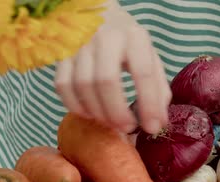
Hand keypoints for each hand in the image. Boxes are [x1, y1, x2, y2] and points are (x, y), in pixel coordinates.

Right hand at [54, 2, 170, 133]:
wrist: (98, 15)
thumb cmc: (127, 42)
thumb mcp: (149, 57)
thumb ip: (157, 89)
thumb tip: (158, 124)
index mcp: (134, 37)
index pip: (143, 73)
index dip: (148, 104)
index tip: (151, 128)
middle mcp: (106, 37)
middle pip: (106, 81)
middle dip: (117, 112)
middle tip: (126, 128)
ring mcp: (80, 45)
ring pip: (82, 85)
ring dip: (97, 112)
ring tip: (109, 122)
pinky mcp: (62, 55)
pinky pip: (62, 86)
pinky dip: (75, 106)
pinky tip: (89, 113)